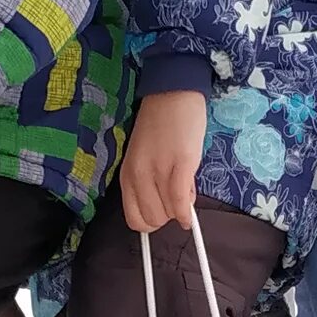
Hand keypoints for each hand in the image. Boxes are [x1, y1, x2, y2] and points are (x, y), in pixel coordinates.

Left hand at [119, 89, 207, 234]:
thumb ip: (150, 182)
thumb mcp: (144, 157)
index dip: (151, 222)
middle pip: (152, 220)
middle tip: (177, 199)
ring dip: (180, 209)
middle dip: (167, 217)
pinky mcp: (180, 164)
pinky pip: (180, 201)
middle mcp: (139, 175)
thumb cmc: (160, 124)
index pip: (134, 218)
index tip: (163, 212)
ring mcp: (159, 171)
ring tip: (186, 187)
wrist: (173, 93)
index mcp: (127, 174)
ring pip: (167, 213)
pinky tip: (189, 214)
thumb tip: (167, 208)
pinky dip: (186, 212)